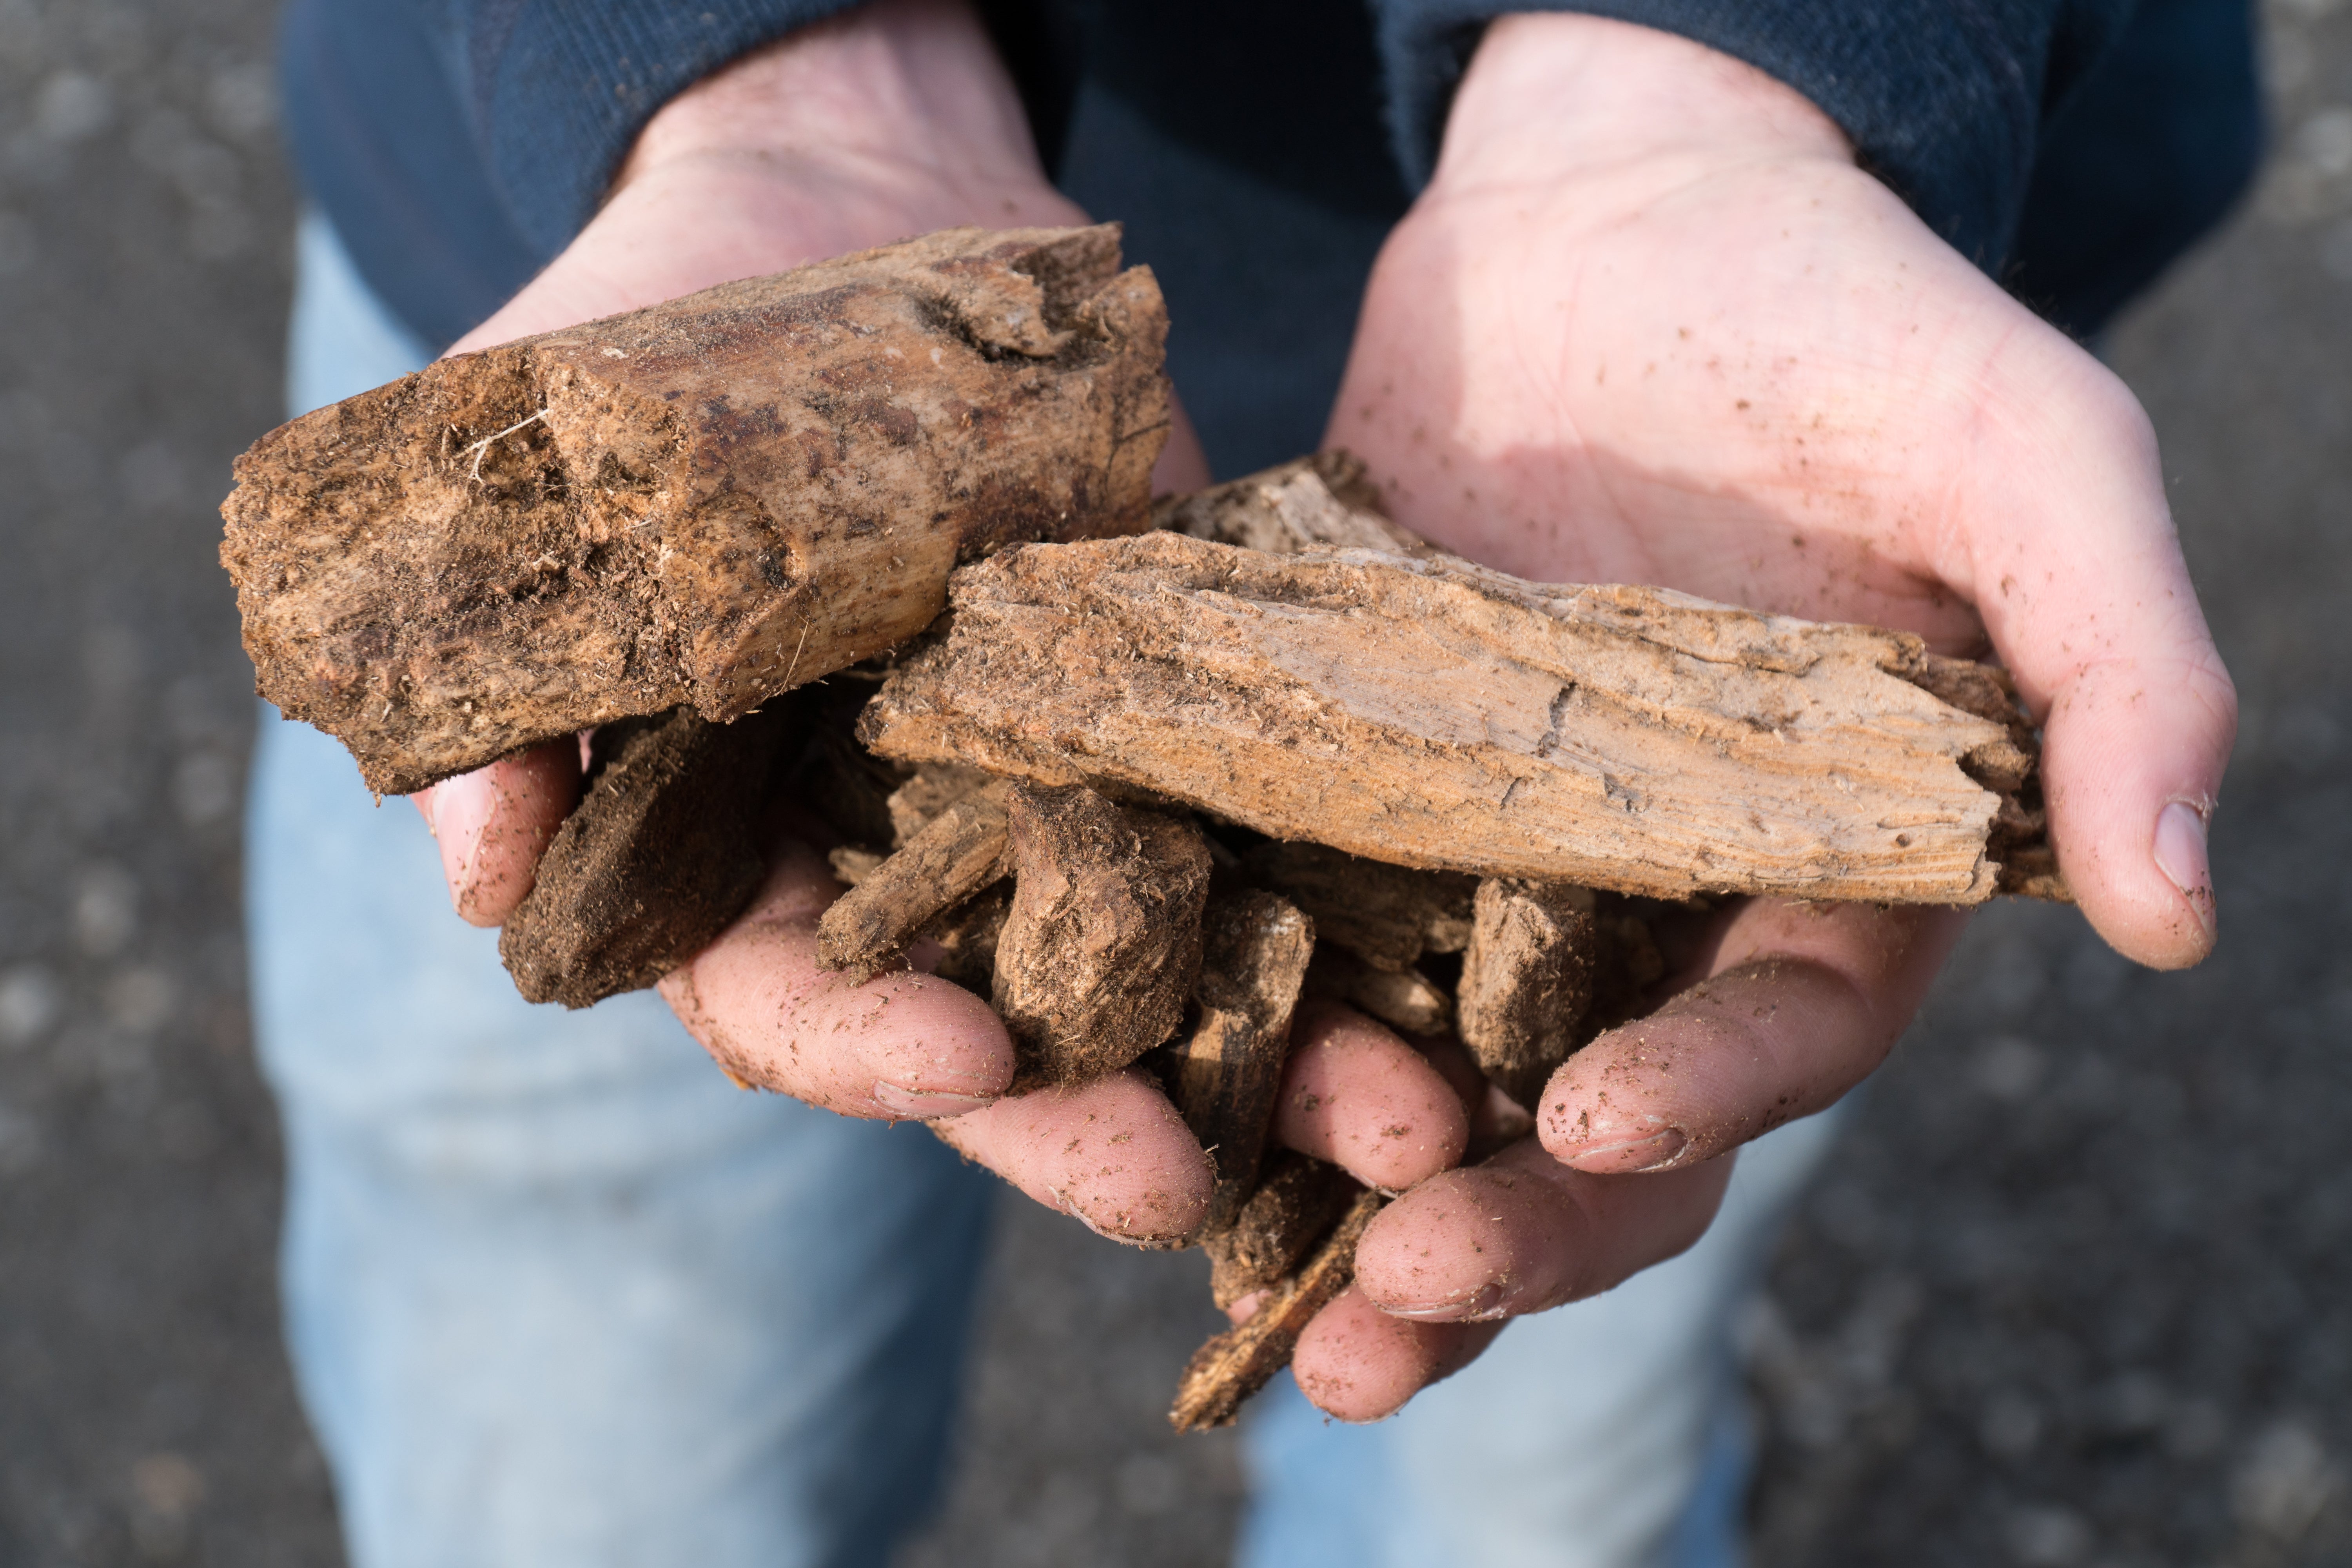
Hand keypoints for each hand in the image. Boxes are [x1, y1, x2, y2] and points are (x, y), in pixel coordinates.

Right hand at [396, 0, 1454, 1244]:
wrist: (845, 205)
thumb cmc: (657, 333)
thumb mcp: (540, 477)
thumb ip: (501, 680)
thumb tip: (486, 872)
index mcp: (732, 846)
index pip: (782, 1000)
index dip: (861, 1049)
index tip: (962, 1065)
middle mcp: (894, 859)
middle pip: (985, 1038)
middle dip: (1081, 1121)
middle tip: (1189, 1189)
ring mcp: (1047, 798)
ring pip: (1153, 974)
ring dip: (1261, 1060)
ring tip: (1389, 1123)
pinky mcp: (1169, 715)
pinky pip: (1266, 834)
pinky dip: (1348, 910)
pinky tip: (1447, 968)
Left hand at [1283, 13, 2234, 1416]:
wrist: (1620, 217)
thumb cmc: (1852, 319)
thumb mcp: (2026, 453)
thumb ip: (2118, 664)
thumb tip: (2179, 908)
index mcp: (1822, 869)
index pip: (1772, 1036)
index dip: (1697, 1099)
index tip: (1594, 1126)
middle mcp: (1651, 900)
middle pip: (1591, 1117)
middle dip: (1515, 1223)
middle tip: (1406, 1299)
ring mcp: (1484, 856)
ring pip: (1431, 1077)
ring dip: (1358, 1198)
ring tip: (1292, 1315)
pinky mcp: (1345, 783)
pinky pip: (1291, 938)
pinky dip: (1237, 1035)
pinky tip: (1159, 1112)